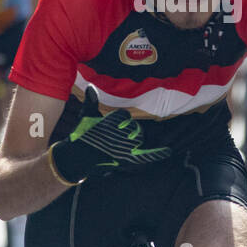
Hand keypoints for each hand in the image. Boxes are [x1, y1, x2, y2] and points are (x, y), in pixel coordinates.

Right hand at [47, 87, 171, 184]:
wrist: (77, 157)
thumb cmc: (81, 134)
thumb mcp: (85, 116)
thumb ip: (91, 101)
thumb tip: (91, 87)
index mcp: (112, 122)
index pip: (124, 116)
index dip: (119, 119)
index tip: (110, 124)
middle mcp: (120, 134)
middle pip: (133, 127)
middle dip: (125, 130)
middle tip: (112, 135)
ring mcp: (125, 147)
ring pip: (138, 138)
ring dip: (132, 139)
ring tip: (119, 142)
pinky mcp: (127, 159)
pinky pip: (145, 155)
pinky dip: (157, 154)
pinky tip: (168, 151)